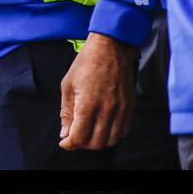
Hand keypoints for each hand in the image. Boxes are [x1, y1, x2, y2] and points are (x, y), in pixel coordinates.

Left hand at [59, 33, 137, 149]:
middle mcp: (106, 110)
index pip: (79, 136)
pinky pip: (123, 132)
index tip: (64, 143)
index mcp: (87, 104)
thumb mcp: (68, 85)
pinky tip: (102, 127)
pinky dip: (111, 135)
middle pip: (96, 143)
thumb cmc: (85, 65)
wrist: (110, 50)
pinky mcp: (129, 108)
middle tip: (74, 137)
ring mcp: (120, 110)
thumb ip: (66, 112)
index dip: (70, 144)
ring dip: (97, 141)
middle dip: (82, 144)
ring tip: (88, 132)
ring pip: (110, 140)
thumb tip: (65, 134)